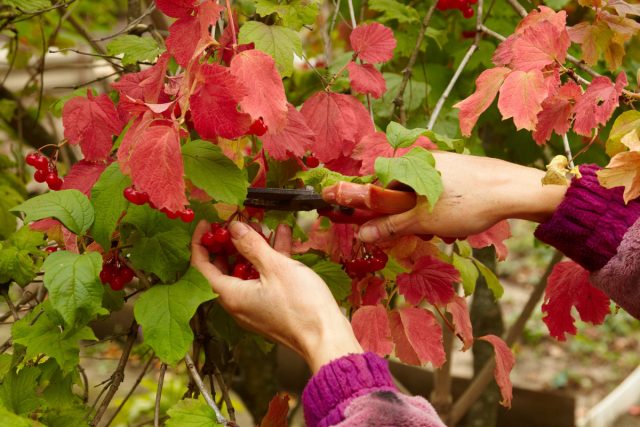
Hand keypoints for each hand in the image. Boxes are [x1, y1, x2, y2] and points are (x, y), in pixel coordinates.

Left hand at [191, 220, 362, 372]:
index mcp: (231, 296)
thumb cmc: (301, 305)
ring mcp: (255, 306)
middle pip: (223, 268)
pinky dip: (269, 260)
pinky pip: (263, 279)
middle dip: (229, 243)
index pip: (201, 267)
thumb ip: (251, 245)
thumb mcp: (275, 267)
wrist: (327, 337)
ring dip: (253, 248)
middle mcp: (238, 303)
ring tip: (262, 225)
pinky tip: (282, 238)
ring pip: (246, 272)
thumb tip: (234, 228)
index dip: (200, 243)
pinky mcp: (272, 307)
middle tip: (236, 223)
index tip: (206, 223)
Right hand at [326, 151, 567, 241]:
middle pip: (399, 195)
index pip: (375, 186)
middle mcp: (423, 161)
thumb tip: (361, 233)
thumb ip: (389, 226)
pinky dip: (445, 211)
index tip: (373, 223)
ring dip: (428, 218)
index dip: (369, 207)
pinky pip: (441, 194)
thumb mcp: (422, 220)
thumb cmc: (466, 202)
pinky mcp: (460, 172)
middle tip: (423, 233)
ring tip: (447, 232)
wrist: (515, 189)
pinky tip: (460, 223)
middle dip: (407, 218)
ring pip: (422, 198)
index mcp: (408, 166)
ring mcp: (443, 166)